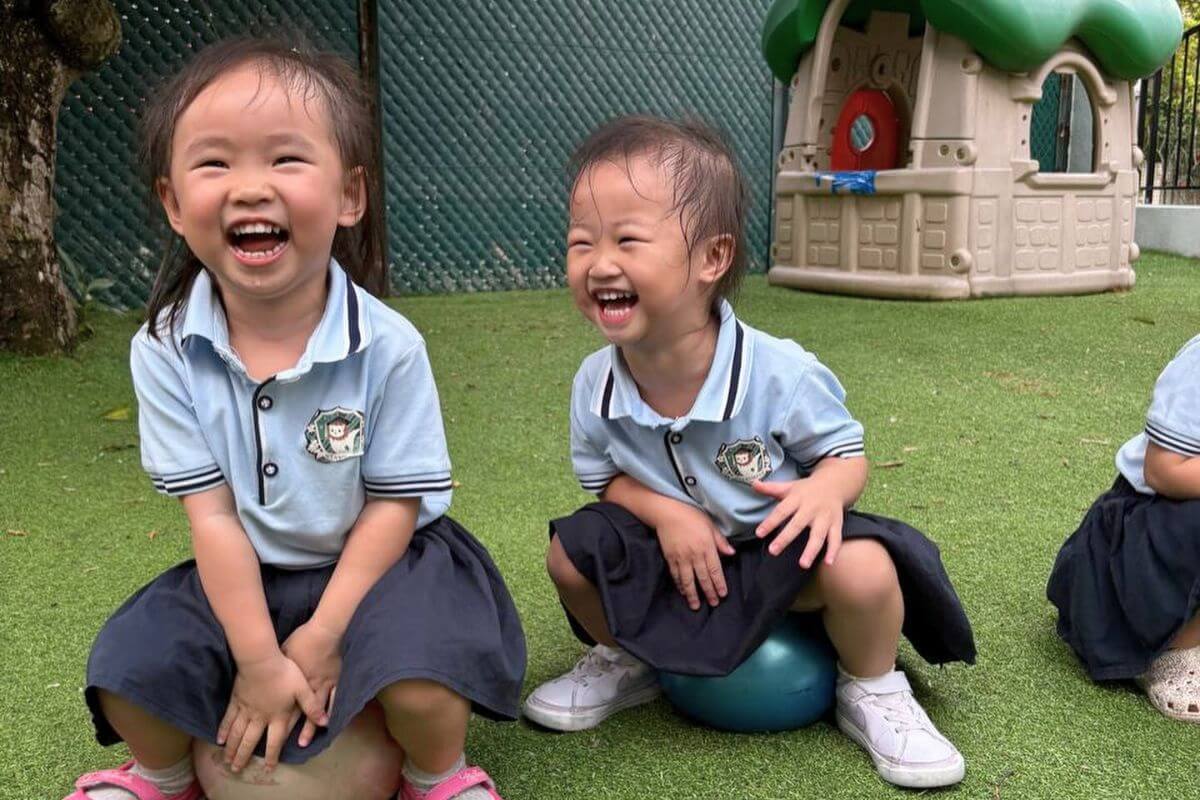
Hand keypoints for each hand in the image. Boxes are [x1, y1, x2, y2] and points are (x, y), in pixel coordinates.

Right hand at [217, 651, 324, 770]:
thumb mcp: (303, 689)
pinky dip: (223, 730)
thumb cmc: (285, 673)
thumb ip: (312, 707)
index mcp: (277, 716)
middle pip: (250, 741)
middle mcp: (260, 717)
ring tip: (227, 760)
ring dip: (232, 748)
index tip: (268, 767)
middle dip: (244, 757)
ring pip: (237, 734)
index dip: (272, 756)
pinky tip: (219, 739)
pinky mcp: (236, 700)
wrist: (261, 660)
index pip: (275, 741)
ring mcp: (246, 710)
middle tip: (237, 769)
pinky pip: (228, 719)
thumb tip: (325, 723)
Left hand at [281, 618, 342, 746]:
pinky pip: (334, 699)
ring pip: (315, 711)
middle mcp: (307, 688)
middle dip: (289, 730)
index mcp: (293, 682)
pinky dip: (332, 711)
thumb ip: (279, 665)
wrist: (323, 633)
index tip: (270, 735)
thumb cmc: (302, 640)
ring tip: (305, 742)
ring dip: (309, 727)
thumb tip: (268, 669)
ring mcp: (323, 686)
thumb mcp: (284, 651)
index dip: (277, 721)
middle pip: (297, 713)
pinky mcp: (336, 680)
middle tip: (280, 746)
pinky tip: (330, 722)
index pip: (284, 706)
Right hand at [655, 506, 735, 610]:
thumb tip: (731, 554)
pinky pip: (676, 575)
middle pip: (703, 578)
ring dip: (693, 594)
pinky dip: (680, 585)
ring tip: (696, 606)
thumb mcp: (711, 525)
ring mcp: (681, 558)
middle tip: (713, 604)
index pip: (715, 570)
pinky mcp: (670, 558)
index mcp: (707, 547)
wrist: (667, 512)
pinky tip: (683, 592)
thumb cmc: (691, 515)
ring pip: (688, 580)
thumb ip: (721, 541)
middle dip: (709, 593)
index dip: (719, 584)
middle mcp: (694, 555)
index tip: (723, 595)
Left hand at [753, 478, 843, 568]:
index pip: (781, 511)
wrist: (835, 483)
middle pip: (797, 524)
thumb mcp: (789, 487)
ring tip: (803, 564)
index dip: (770, 522)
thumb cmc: (807, 489)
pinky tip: (828, 563)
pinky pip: (835, 539)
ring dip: (811, 550)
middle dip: (785, 538)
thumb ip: (771, 488)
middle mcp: (811, 508)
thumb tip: (754, 483)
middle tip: (773, 551)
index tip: (759, 534)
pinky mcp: (836, 524)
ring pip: (818, 535)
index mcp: (797, 499)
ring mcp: (825, 517)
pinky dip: (833, 551)